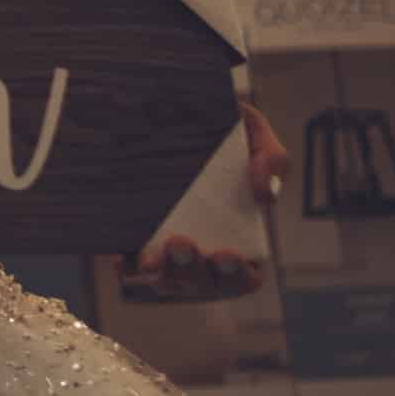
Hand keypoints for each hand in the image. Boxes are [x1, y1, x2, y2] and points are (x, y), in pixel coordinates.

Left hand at [119, 102, 289, 300]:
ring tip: (152, 257)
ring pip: (167, 280)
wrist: (175, 111)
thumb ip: (272, 159)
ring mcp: (170, 248)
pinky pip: (131, 265)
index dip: (237, 276)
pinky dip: (129, 268)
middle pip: (202, 284)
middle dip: (192, 273)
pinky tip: (122, 259)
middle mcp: (205, 251)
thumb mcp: (254, 133)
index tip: (226, 254)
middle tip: (181, 244)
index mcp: (240, 238)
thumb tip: (265, 196)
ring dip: (163, 274)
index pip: (243, 277)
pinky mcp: (138, 236)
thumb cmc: (223, 130)